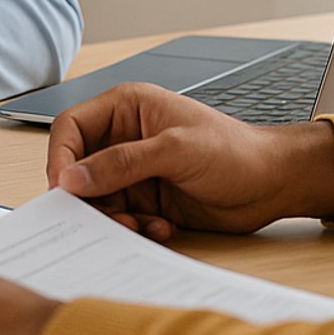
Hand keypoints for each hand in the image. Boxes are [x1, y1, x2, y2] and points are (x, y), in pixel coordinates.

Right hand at [47, 82, 333, 237]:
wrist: (273, 184)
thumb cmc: (234, 151)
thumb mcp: (175, 150)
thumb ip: (122, 163)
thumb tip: (73, 177)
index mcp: (126, 107)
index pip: (71, 127)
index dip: (61, 157)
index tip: (63, 189)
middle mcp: (124, 137)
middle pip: (78, 167)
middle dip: (88, 196)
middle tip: (104, 216)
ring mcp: (134, 170)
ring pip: (97, 198)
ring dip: (113, 217)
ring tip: (140, 224)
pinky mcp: (145, 198)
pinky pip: (120, 216)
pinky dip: (133, 226)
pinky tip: (161, 226)